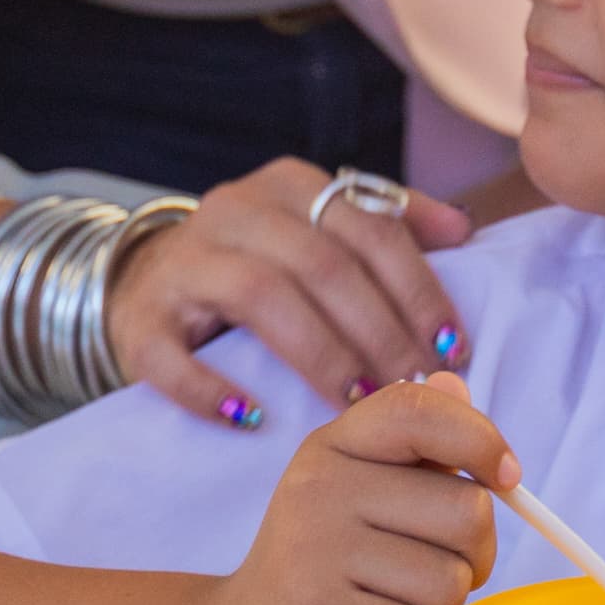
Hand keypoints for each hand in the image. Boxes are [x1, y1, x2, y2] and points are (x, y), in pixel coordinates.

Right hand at [109, 158, 474, 424]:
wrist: (147, 281)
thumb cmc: (258, 263)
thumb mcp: (319, 230)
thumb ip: (389, 224)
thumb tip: (464, 230)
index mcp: (290, 186)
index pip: (369, 228)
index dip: (417, 289)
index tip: (452, 347)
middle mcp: (235, 209)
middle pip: (322, 264)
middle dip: (380, 331)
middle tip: (415, 388)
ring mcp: (183, 261)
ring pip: (260, 296)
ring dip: (320, 355)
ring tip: (358, 404)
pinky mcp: (141, 318)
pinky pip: (171, 355)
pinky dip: (211, 390)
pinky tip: (253, 419)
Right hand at [197, 375, 510, 604]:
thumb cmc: (317, 577)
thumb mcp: (357, 498)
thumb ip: (415, 449)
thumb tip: (455, 383)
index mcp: (331, 450)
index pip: (418, 410)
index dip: (480, 438)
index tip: (506, 478)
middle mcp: (318, 490)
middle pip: (467, 512)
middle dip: (471, 560)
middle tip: (422, 579)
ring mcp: (315, 558)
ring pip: (451, 586)